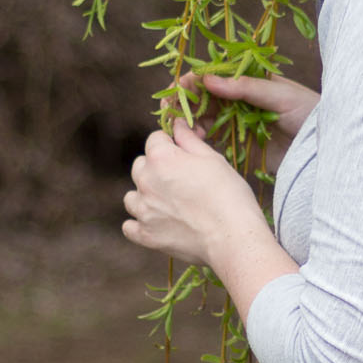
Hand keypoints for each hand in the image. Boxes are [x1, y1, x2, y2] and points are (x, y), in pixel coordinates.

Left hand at [121, 121, 298, 312]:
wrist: (232, 237)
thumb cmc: (229, 194)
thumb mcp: (213, 159)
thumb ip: (189, 140)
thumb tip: (178, 125)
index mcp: (161, 158)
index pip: (155, 139)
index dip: (171, 143)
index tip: (185, 152)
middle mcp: (145, 181)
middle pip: (140, 166)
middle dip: (156, 167)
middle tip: (181, 179)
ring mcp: (143, 210)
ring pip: (132, 196)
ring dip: (145, 195)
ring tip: (167, 203)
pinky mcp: (146, 235)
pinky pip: (129, 226)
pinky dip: (139, 223)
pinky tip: (155, 223)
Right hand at [187, 72, 319, 138]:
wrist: (326, 147)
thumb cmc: (308, 112)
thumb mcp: (280, 95)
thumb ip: (246, 87)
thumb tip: (209, 79)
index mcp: (250, 82)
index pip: (217, 76)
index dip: (197, 80)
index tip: (182, 86)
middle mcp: (241, 101)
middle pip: (206, 98)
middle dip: (188, 102)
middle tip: (172, 109)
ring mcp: (239, 124)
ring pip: (206, 119)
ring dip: (192, 121)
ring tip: (186, 128)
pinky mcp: (240, 146)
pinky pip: (215, 140)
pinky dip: (201, 139)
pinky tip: (195, 140)